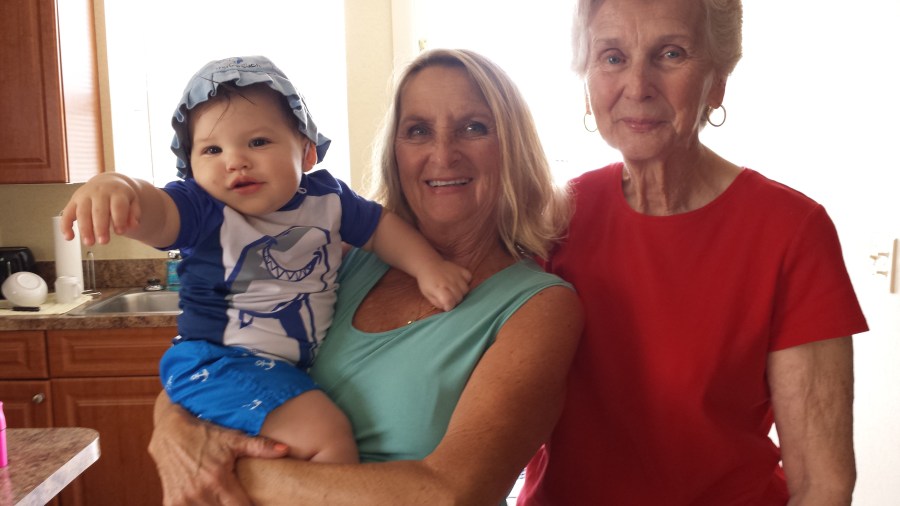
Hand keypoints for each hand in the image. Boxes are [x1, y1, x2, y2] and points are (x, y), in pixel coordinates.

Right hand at [60, 173, 141, 244]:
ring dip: (84, 229)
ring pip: (82, 212)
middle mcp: (99, 192)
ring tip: (89, 243)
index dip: (119, 219)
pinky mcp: (74, 201)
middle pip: (98, 210)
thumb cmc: (121, 196)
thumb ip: (134, 214)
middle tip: (104, 242)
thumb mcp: (133, 202)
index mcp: (116, 192)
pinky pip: (67, 213)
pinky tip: (69, 237)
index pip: (117, 205)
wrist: (108, 182)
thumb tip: (133, 226)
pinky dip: (66, 226)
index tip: (120, 232)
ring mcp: (84, 196)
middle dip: (100, 227)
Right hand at [149, 396, 289, 505]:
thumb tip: (285, 449)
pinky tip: (209, 500)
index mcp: (217, 480)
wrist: (169, 432)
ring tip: (225, 498)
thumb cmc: (205, 435)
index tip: (256, 503)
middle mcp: (199, 493)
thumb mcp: (233, 439)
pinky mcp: (171, 502)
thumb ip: (259, 447)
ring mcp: (183, 500)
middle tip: (239, 498)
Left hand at [417, 260, 471, 311]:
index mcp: (439, 289)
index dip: (449, 306)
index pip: (450, 302)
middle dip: (455, 301)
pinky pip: (469, 278)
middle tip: (449, 298)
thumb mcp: (427, 295)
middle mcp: (449, 282)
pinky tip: (459, 282)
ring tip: (454, 291)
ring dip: (461, 293)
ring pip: (466, 290)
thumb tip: (447, 307)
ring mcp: (457, 275)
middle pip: (459, 298)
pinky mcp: (461, 270)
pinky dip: (466, 282)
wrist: (428, 265)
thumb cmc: (427, 282)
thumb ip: (437, 303)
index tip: (446, 305)